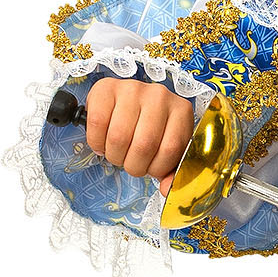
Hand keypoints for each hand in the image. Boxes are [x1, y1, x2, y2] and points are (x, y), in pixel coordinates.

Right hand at [84, 76, 195, 194]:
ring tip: (117, 153)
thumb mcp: (169, 146)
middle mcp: (159, 95)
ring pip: (119, 137)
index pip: (170, 150)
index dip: (156, 169)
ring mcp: (132, 88)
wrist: (130, 102)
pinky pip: (97, 123)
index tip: (149, 170)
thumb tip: (165, 189)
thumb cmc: (152, 127)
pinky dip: (96, 142)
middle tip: (129, 164)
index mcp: (181, 111)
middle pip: (143, 145)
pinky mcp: (106, 88)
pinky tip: (103, 143)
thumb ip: (172, 169)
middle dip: (133, 165)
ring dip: (114, 155)